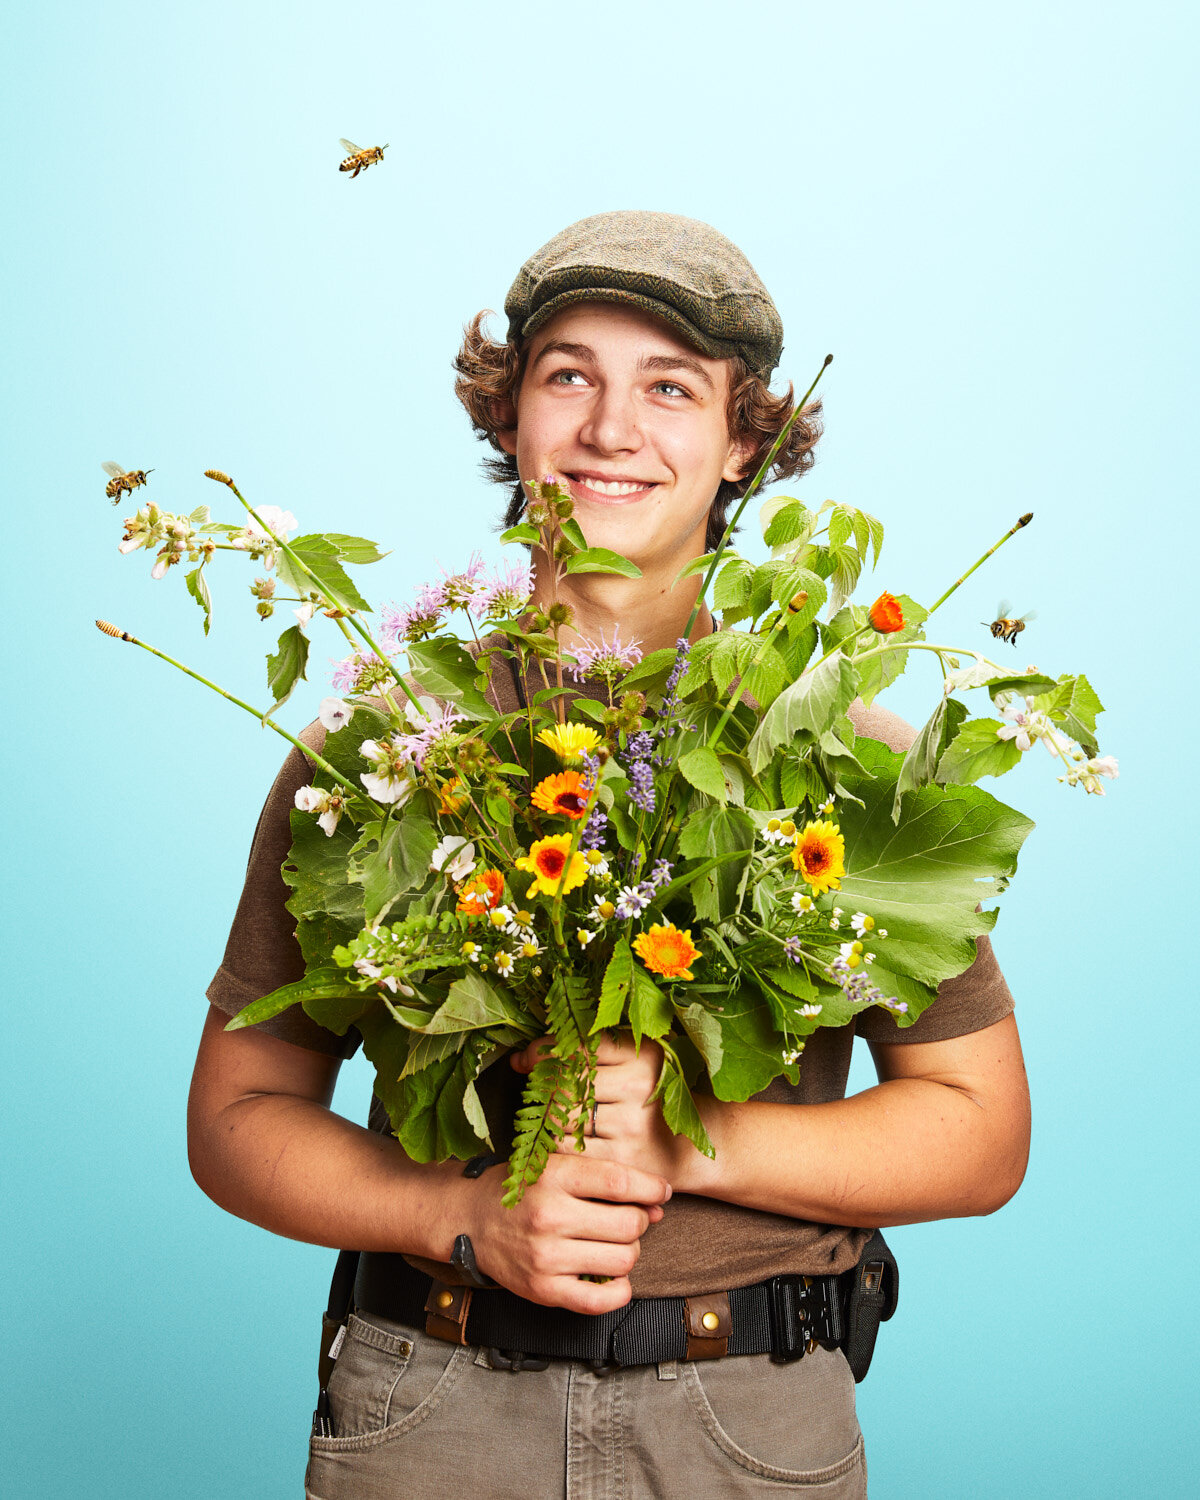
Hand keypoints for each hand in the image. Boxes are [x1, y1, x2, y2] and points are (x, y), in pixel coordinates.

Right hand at [459, 1148, 670, 1314]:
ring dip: (629, 1252)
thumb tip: (657, 1203)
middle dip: (640, 1221)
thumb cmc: (521, 1189)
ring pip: (622, 1260)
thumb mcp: (557, 1165)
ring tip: (614, 1243)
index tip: (662, 1191)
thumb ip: (605, 1179)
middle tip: (629, 1218)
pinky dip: (619, 1291)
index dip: (652, 1188)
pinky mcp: (543, 1290)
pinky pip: (600, 1301)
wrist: (471, 1219)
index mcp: (554, 1177)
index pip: (621, 1183)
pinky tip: (614, 1277)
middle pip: (629, 1225)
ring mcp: (546, 1257)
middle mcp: (549, 1217)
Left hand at [510, 1032, 718, 1192]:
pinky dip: (554, 1144)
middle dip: (541, 1085)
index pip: (579, 1046)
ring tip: (545, 1115)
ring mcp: (631, 1125)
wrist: (694, 1149)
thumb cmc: (654, 1101)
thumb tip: (520, 1058)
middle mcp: (639, 1086)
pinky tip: (556, 1140)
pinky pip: (569, 1149)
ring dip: (544, 1115)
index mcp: (643, 1055)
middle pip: (566, 1080)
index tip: (526, 1058)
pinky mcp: (623, 1160)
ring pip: (563, 1114)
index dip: (543, 1050)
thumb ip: (589, 1052)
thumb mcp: (636, 1065)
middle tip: (535, 1090)